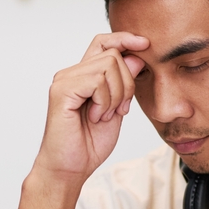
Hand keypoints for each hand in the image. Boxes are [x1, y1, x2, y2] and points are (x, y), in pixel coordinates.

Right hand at [31, 32, 148, 187]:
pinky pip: (97, 81)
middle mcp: (71, 73)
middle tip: (118, 110)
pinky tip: (96, 117)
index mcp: (84, 75)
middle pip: (113, 55)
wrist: (70, 169)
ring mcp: (64, 80)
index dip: (125, 39)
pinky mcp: (61, 91)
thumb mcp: (117, 109)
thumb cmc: (89, 143)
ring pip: (108, 65)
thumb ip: (125, 83)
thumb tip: (137, 56)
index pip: (104, 43)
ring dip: (116, 95)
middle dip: (127, 83)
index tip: (146, 44)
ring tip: (104, 115)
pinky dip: (105, 101)